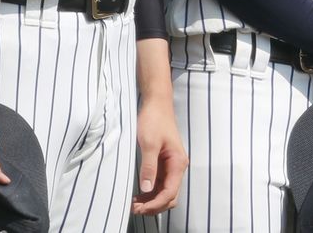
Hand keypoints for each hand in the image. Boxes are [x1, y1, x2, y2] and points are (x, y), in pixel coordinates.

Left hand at [131, 94, 187, 214]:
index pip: (170, 192)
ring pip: (164, 191)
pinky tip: (139, 194)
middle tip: (135, 209)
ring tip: (134, 204)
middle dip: (154, 206)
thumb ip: (149, 166)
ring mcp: (171, 166)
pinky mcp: (163, 163)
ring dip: (151, 200)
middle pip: (170, 196)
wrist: (157, 103)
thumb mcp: (149, 143)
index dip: (155, 204)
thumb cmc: (154, 119)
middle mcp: (177, 167)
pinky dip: (150, 191)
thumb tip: (146, 188)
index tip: (140, 208)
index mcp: (178, 163)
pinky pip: (159, 183)